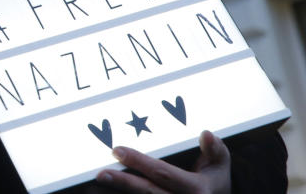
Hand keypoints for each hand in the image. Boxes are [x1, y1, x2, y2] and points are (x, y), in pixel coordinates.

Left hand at [96, 130, 230, 193]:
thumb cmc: (215, 179)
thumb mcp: (220, 164)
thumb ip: (215, 149)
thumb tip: (206, 134)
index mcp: (197, 190)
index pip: (163, 173)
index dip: (139, 161)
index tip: (118, 150)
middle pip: (148, 192)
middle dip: (123, 181)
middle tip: (102, 172)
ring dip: (122, 190)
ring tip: (103, 179)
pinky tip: (111, 189)